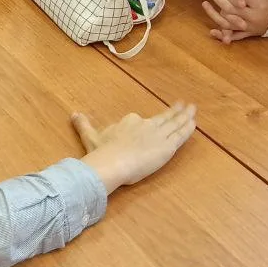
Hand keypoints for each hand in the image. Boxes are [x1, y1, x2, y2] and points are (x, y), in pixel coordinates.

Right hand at [75, 102, 196, 193]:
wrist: (113, 162)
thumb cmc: (102, 151)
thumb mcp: (90, 137)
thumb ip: (83, 124)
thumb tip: (73, 114)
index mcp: (130, 121)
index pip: (141, 121)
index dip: (149, 122)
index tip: (156, 119)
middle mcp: (146, 124)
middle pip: (163, 118)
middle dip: (175, 111)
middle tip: (184, 104)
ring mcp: (158, 135)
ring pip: (175, 124)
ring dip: (185, 116)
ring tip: (193, 110)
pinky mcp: (168, 147)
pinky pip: (181, 136)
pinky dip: (188, 129)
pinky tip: (194, 123)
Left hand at [201, 0, 267, 42]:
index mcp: (260, 4)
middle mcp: (253, 17)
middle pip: (230, 7)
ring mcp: (250, 27)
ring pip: (228, 22)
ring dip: (214, 14)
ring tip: (205, 3)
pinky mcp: (249, 34)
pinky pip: (235, 37)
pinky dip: (224, 35)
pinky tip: (213, 32)